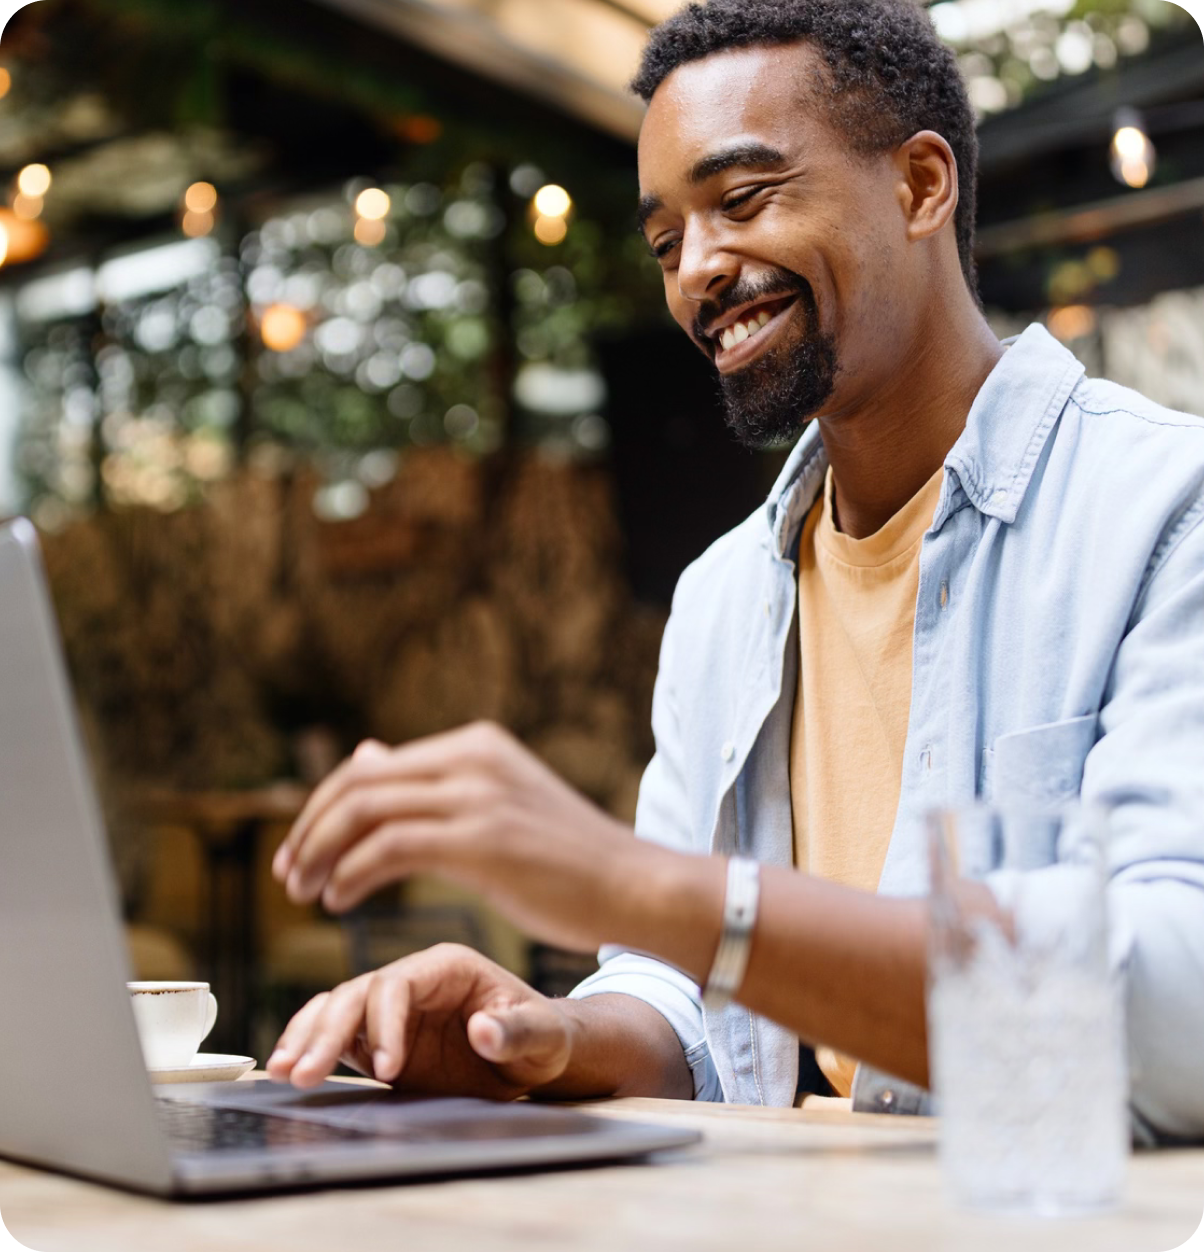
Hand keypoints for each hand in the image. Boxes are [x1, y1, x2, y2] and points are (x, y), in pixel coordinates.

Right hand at [266, 944, 575, 1096]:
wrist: (535, 1054)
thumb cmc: (543, 1036)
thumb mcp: (543, 1035)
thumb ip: (516, 1031)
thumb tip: (484, 1030)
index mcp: (449, 966)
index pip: (398, 983)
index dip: (385, 1022)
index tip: (387, 1068)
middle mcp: (414, 980)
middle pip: (357, 993)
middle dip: (328, 1032)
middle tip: (304, 1073)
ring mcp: (393, 1008)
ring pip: (337, 1008)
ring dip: (307, 1037)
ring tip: (283, 1072)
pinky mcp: (379, 1037)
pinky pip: (336, 1033)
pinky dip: (309, 1045)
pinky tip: (286, 1067)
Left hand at [271, 721, 649, 952]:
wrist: (634, 886)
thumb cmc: (568, 859)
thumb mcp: (497, 805)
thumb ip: (432, 783)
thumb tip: (366, 753)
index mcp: (476, 743)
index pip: (372, 766)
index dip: (323, 808)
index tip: (302, 851)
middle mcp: (473, 757)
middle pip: (357, 783)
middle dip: (310, 830)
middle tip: (289, 875)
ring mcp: (478, 794)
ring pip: (364, 812)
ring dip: (320, 854)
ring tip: (306, 893)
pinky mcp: (482, 839)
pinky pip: (388, 848)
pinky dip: (351, 874)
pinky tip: (341, 901)